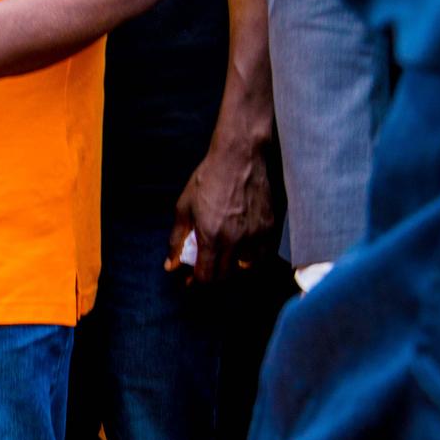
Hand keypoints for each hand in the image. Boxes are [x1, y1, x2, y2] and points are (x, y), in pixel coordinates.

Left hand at [168, 134, 276, 283]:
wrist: (240, 158)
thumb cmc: (208, 179)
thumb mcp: (183, 208)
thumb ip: (176, 239)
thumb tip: (170, 265)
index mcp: (212, 236)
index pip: (207, 276)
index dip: (197, 281)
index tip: (191, 278)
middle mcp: (236, 240)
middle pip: (226, 276)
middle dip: (212, 277)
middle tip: (205, 268)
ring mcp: (255, 235)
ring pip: (245, 268)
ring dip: (232, 269)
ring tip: (223, 260)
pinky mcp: (269, 227)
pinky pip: (262, 254)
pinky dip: (251, 258)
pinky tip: (241, 251)